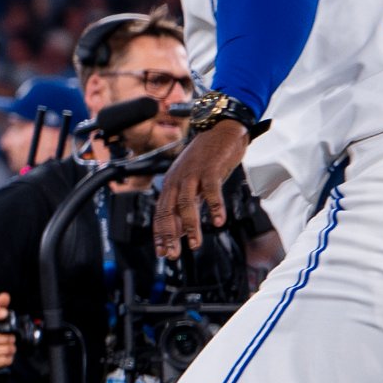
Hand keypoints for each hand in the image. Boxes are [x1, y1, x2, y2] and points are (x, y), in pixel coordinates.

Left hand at [153, 118, 251, 256]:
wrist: (222, 128)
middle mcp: (178, 179)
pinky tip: (219, 221)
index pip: (161, 213)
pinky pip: (211, 190)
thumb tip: (182, 231)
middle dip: (170, 235)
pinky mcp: (210, 168)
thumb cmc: (209, 158)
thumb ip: (188, 205)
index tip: (161, 252)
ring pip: (186, 203)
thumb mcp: (194, 184)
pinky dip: (214, 207)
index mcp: (172, 183)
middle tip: (173, 254)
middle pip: (169, 210)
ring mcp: (193, 173)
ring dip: (189, 226)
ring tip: (195, 243)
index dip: (160, 234)